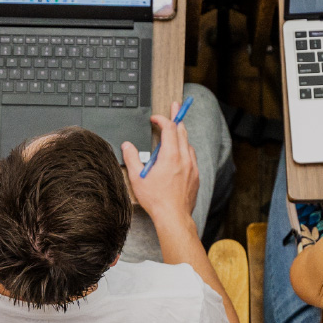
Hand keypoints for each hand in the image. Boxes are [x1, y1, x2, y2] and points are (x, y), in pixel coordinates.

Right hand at [121, 103, 199, 226]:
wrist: (174, 217)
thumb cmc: (156, 200)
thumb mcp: (137, 178)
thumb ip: (131, 159)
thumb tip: (127, 146)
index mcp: (170, 156)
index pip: (169, 129)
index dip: (162, 119)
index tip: (155, 118)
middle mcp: (184, 159)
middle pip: (182, 131)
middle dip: (177, 117)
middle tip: (176, 106)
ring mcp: (192, 167)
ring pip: (188, 144)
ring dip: (181, 135)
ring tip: (176, 130)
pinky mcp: (195, 176)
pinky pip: (192, 156)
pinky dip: (186, 149)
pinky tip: (180, 153)